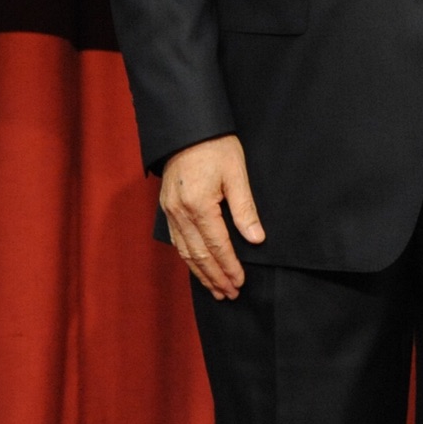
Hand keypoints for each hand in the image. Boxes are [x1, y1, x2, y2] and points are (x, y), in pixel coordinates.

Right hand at [160, 134, 263, 300]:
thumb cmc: (216, 147)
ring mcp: (170, 212)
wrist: (188, 129)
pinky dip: (188, 258)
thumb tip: (256, 239)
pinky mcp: (167, 209)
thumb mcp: (237, 174)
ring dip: (201, 273)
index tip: (240, 282)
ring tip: (216, 289)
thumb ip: (245, 209)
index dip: (229, 266)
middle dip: (215, 277)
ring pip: (185, 252)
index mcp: (199, 205)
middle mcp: (180, 213)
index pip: (217, 245)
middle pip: (199, 255)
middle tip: (230, 294)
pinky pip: (177, 241)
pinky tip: (198, 267)